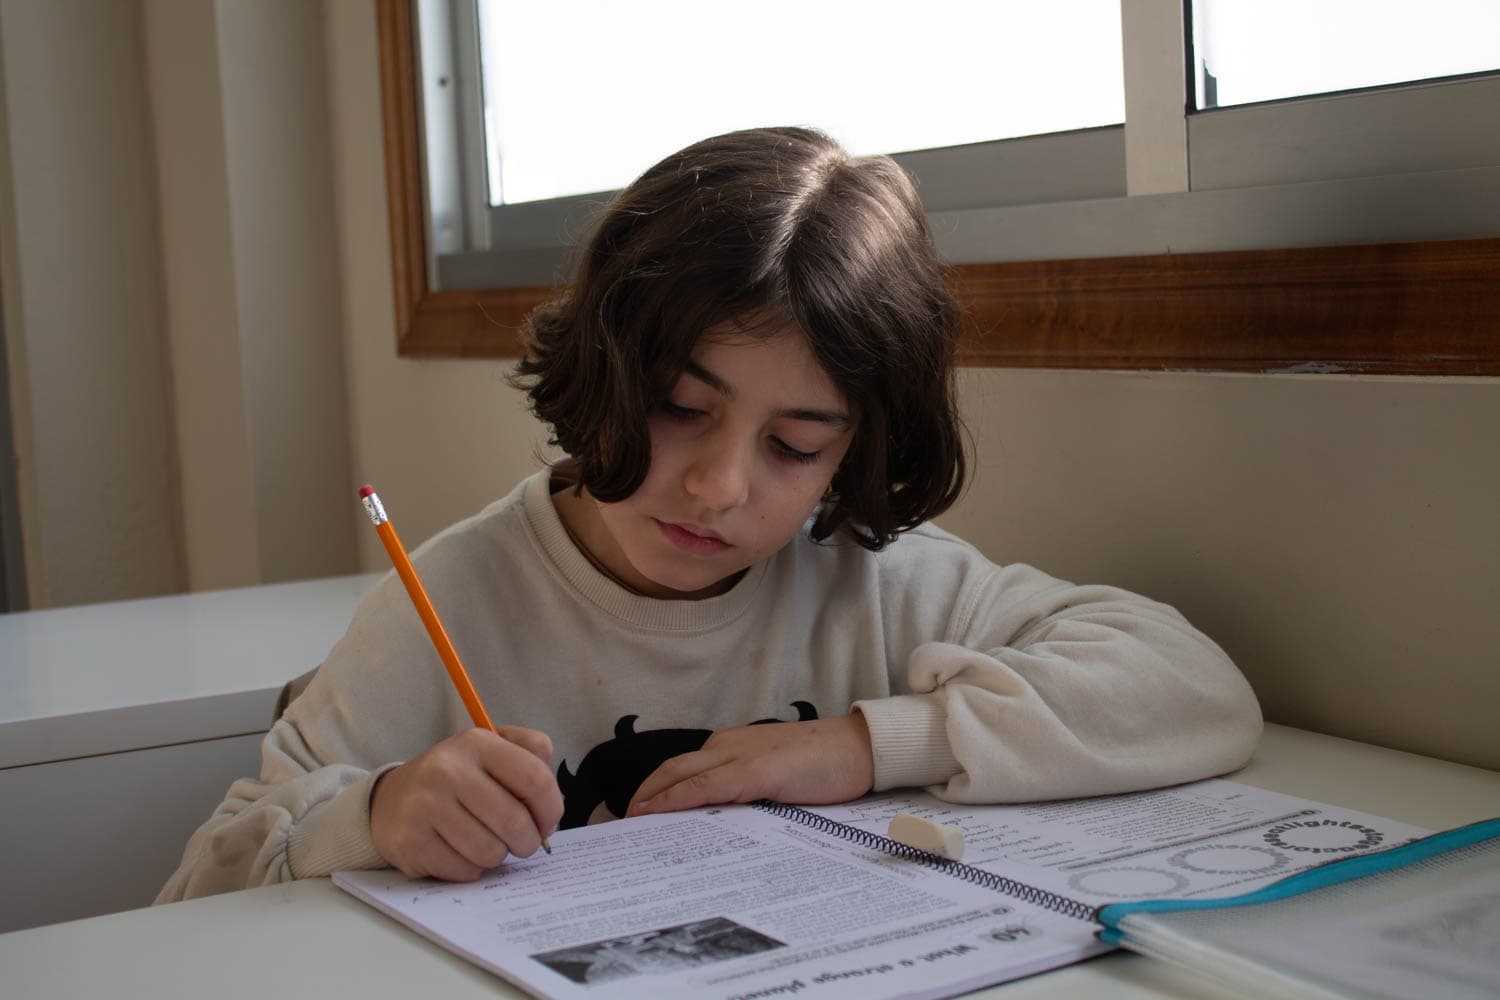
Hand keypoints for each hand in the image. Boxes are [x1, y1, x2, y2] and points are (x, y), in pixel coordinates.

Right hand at [370, 726, 562, 881]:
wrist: (392, 799)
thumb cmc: (456, 778)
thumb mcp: (491, 749)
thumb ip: (530, 755)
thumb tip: (551, 801)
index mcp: (476, 743)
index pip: (536, 778)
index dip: (552, 808)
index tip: (547, 822)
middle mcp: (448, 770)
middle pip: (516, 822)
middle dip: (528, 841)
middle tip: (522, 842)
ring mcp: (425, 806)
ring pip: (491, 852)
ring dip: (497, 855)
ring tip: (485, 842)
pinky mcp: (411, 842)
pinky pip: (465, 871)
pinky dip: (471, 868)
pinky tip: (459, 851)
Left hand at [626, 714, 874, 816]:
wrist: (862, 748)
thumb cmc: (825, 764)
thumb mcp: (776, 776)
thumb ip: (747, 790)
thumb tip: (719, 819)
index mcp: (734, 747)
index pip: (684, 767)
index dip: (656, 788)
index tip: (637, 811)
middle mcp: (730, 747)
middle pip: (673, 768)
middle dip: (644, 794)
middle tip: (622, 822)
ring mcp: (742, 757)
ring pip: (684, 775)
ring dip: (654, 799)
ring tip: (633, 823)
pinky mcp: (758, 772)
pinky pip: (708, 786)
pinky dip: (679, 799)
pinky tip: (662, 813)